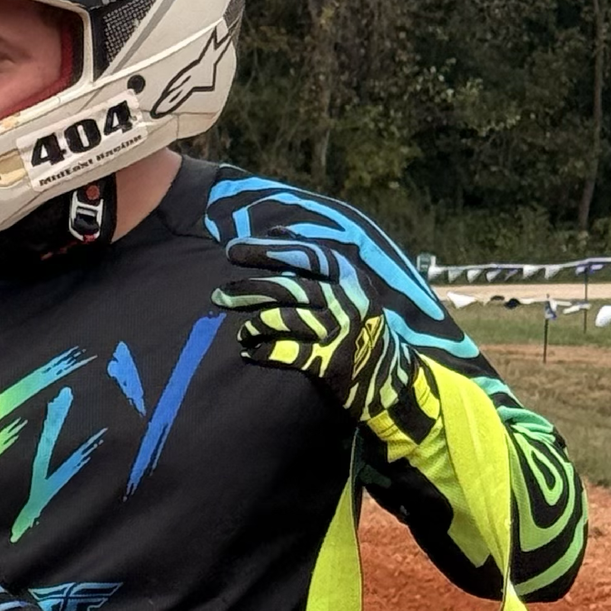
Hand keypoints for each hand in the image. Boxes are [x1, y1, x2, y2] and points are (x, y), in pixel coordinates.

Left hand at [214, 239, 431, 436]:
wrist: (390, 380)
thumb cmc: (361, 326)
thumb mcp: (348, 286)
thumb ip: (313, 258)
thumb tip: (275, 230)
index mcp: (350, 278)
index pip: (305, 255)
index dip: (267, 250)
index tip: (231, 250)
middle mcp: (346, 301)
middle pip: (287, 288)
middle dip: (248, 289)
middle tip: (219, 294)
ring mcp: (339, 332)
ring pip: (282, 319)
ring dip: (252, 325)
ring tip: (241, 331)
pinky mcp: (329, 362)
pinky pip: (284, 352)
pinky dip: (261, 351)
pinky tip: (249, 352)